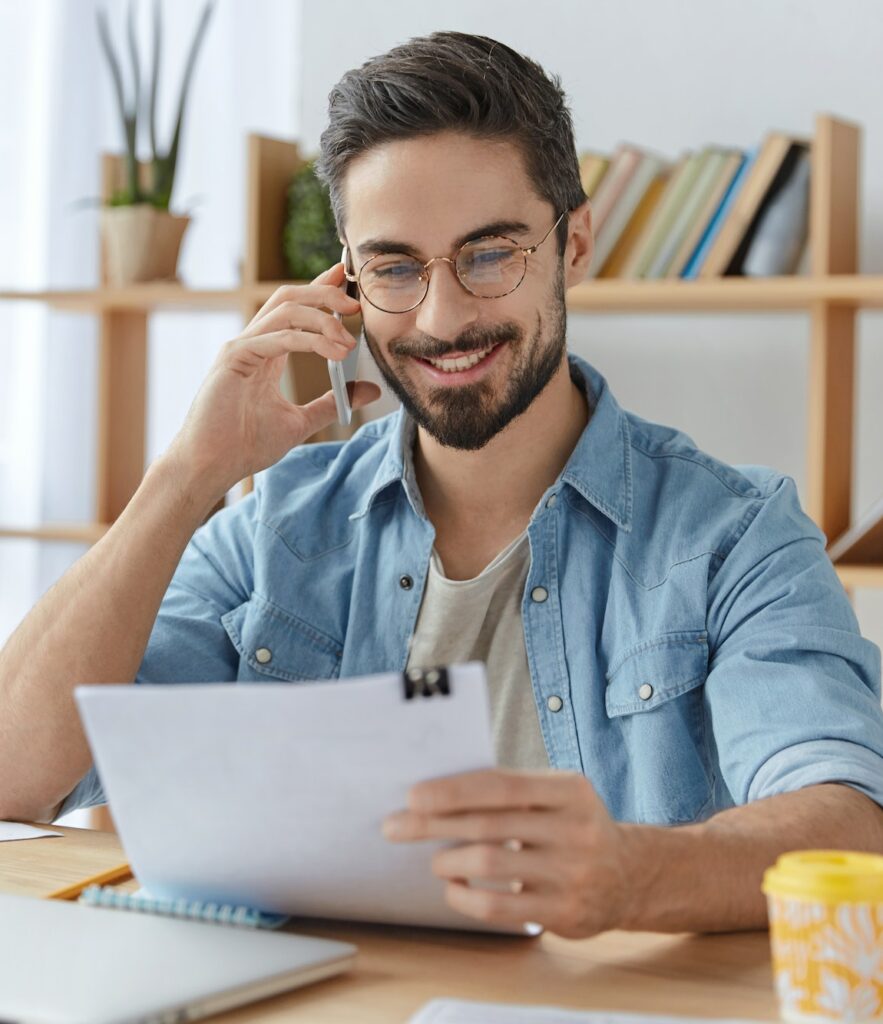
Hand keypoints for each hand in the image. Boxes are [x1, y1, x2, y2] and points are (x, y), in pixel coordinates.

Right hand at [166, 263, 380, 499]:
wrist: (212, 465)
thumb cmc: (246, 444)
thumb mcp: (300, 421)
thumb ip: (333, 402)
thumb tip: (370, 391)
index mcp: (267, 352)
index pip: (296, 309)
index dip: (320, 290)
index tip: (346, 280)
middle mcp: (253, 342)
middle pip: (289, 298)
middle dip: (325, 294)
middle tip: (357, 307)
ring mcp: (241, 347)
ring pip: (285, 310)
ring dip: (322, 319)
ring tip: (349, 342)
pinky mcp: (234, 358)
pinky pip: (277, 337)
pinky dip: (309, 340)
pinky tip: (333, 353)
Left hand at [383, 769, 632, 937]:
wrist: (630, 875)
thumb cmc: (572, 826)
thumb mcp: (557, 795)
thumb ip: (510, 791)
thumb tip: (436, 793)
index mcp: (569, 790)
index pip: (502, 785)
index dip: (454, 790)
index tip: (413, 795)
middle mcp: (574, 829)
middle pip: (487, 824)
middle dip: (432, 824)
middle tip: (395, 827)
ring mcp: (572, 873)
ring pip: (489, 864)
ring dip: (448, 860)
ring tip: (436, 860)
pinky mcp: (564, 913)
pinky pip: (499, 907)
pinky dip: (464, 897)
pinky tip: (453, 888)